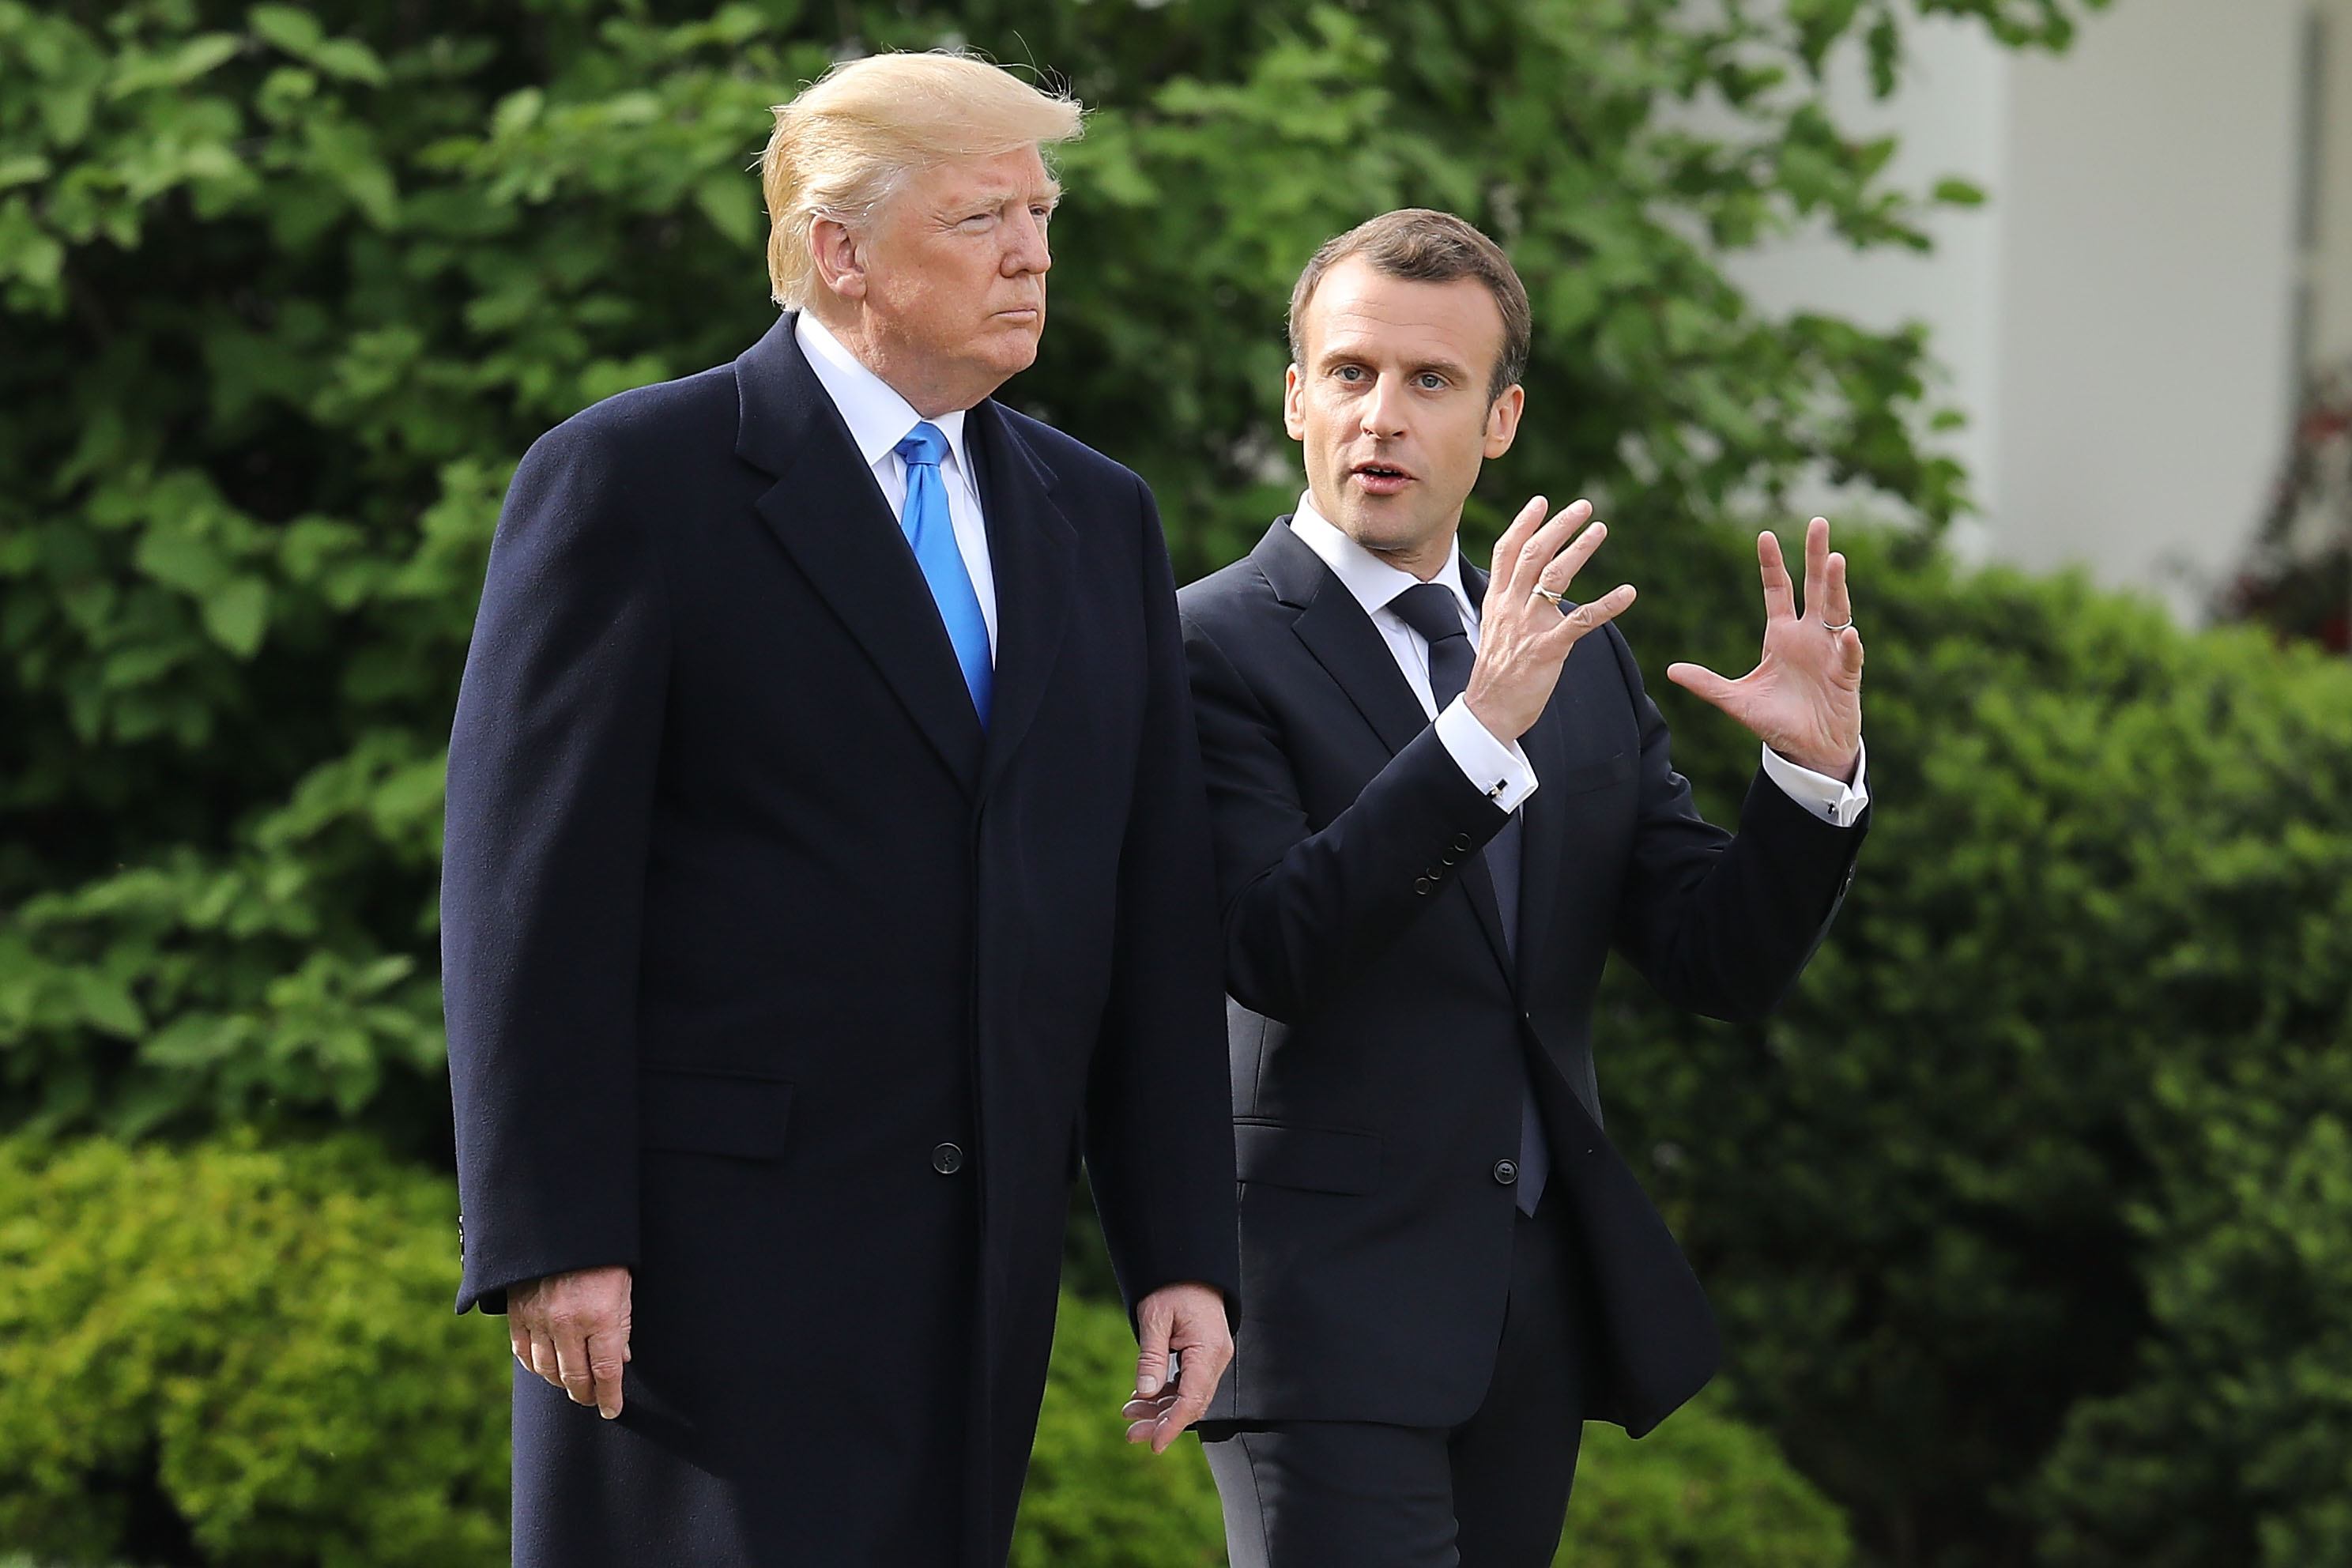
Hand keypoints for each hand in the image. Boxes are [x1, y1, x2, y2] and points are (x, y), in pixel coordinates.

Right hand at [509, 1264, 632, 1418]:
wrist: (561, 1227)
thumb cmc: (601, 1257)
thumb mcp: (623, 1289)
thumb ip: (621, 1327)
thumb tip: (621, 1360)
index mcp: (600, 1316)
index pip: (605, 1371)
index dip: (609, 1396)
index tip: (612, 1409)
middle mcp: (568, 1323)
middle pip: (575, 1377)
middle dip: (586, 1394)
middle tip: (593, 1399)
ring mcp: (539, 1319)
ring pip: (547, 1371)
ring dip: (561, 1383)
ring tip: (573, 1385)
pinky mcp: (518, 1314)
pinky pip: (523, 1353)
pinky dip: (536, 1366)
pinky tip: (547, 1368)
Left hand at [1120, 1282, 1231, 1452]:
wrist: (1190, 1266)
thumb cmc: (1173, 1286)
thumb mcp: (1154, 1318)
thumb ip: (1151, 1357)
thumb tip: (1146, 1393)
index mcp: (1208, 1350)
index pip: (1192, 1400)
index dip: (1173, 1426)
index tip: (1154, 1445)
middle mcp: (1216, 1359)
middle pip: (1192, 1404)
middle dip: (1162, 1423)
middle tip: (1132, 1434)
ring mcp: (1212, 1359)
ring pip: (1188, 1397)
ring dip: (1161, 1410)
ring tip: (1130, 1415)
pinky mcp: (1204, 1357)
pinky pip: (1187, 1384)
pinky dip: (1166, 1394)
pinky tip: (1143, 1399)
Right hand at [1463, 497, 1637, 741]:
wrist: (1488, 713)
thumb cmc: (1495, 675)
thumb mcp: (1494, 630)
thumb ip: (1509, 605)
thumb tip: (1526, 587)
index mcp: (1497, 602)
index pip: (1507, 552)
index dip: (1524, 523)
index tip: (1541, 501)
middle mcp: (1511, 608)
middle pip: (1533, 555)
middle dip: (1558, 526)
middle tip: (1583, 506)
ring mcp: (1529, 627)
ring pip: (1555, 577)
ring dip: (1580, 549)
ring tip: (1600, 529)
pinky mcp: (1548, 649)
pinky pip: (1581, 621)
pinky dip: (1608, 605)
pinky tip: (1628, 592)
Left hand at [1666, 518, 1862, 779]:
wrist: (1807, 751)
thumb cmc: (1775, 722)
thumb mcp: (1735, 701)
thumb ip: (1706, 684)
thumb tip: (1670, 670)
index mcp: (1781, 636)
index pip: (1778, 591)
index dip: (1772, 564)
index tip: (1764, 534)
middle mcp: (1808, 636)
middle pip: (1813, 587)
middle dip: (1815, 555)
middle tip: (1818, 522)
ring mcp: (1830, 653)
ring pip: (1836, 611)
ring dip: (1835, 587)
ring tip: (1835, 559)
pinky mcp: (1846, 676)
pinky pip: (1850, 656)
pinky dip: (1850, 645)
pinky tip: (1849, 632)